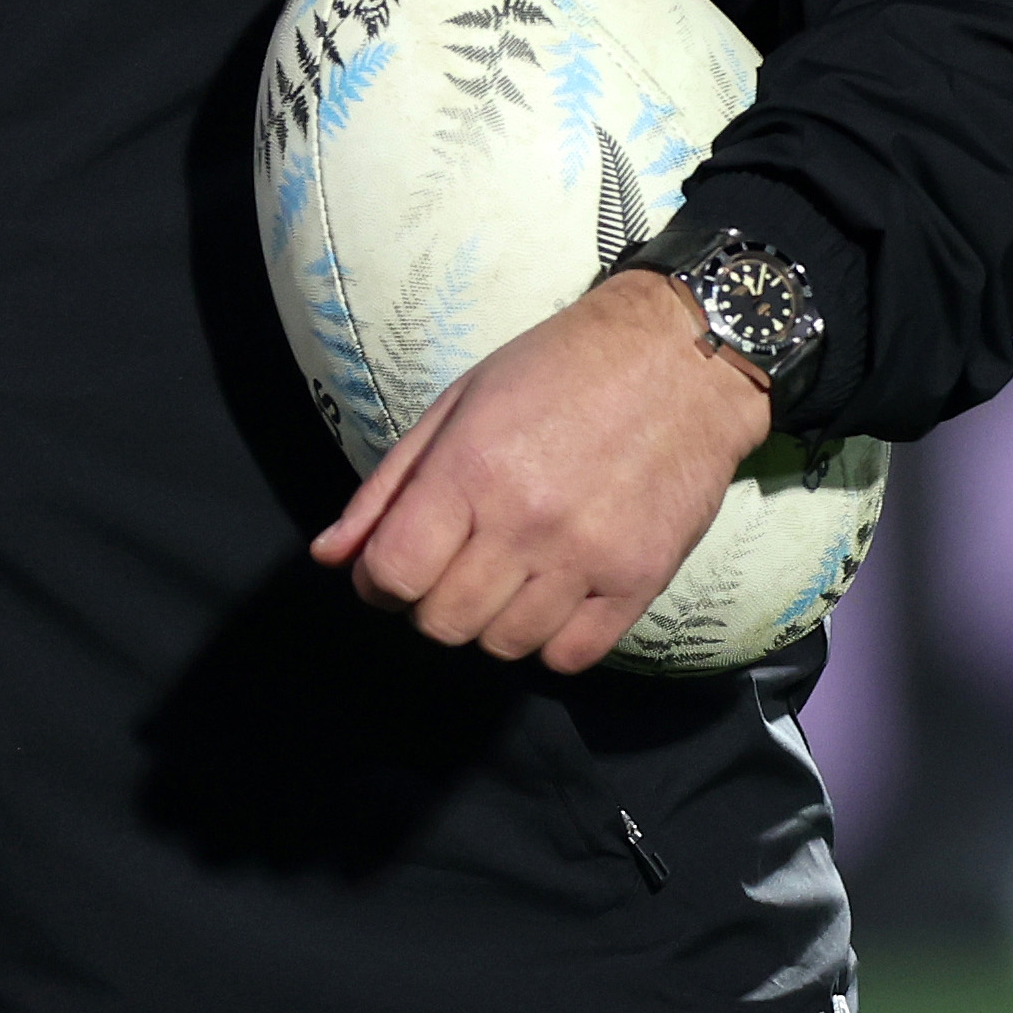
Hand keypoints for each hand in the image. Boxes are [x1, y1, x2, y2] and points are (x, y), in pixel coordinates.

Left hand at [312, 270, 771, 671]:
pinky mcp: (639, 579)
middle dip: (431, 603)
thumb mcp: (460, 404)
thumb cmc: (561, 368)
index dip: (379, 582)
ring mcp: (587, 556)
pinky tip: (555, 595)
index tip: (394, 566)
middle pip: (442, 623)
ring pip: (503, 647)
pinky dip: (551, 640)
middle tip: (455, 566)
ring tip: (509, 576)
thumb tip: (329, 557)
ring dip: (492, 622)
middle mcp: (526, 520)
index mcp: (472, 468)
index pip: (393, 575)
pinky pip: (571, 657)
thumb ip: (389, 487)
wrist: (682, 355)